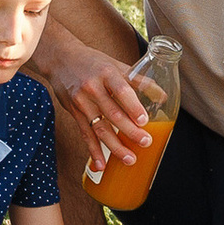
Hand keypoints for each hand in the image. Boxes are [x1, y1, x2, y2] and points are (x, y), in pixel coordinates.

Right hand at [49, 44, 150, 174]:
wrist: (60, 59)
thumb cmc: (93, 62)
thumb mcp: (115, 64)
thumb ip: (138, 80)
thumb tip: (162, 96)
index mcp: (106, 73)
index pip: (121, 90)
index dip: (132, 106)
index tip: (144, 121)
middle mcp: (92, 88)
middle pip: (112, 113)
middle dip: (129, 131)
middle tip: (145, 142)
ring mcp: (82, 102)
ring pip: (99, 128)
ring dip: (115, 147)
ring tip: (129, 159)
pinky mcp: (74, 113)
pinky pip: (85, 135)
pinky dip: (93, 151)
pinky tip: (101, 165)